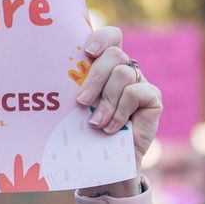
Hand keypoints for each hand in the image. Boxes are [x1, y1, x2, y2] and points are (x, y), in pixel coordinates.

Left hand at [74, 27, 162, 161]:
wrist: (106, 165)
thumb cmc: (86, 134)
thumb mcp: (76, 108)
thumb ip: (75, 89)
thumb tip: (51, 75)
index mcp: (105, 67)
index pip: (111, 38)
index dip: (102, 38)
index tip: (87, 52)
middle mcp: (125, 70)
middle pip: (115, 54)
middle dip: (95, 78)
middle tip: (81, 101)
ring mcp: (141, 83)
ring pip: (123, 73)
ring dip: (106, 101)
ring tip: (96, 123)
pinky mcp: (153, 99)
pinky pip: (135, 92)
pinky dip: (120, 111)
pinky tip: (112, 128)